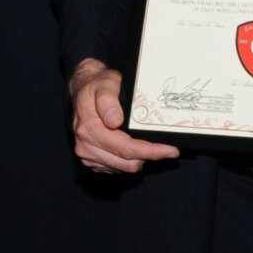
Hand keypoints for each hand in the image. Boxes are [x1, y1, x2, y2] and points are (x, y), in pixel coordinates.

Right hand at [70, 57, 178, 172]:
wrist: (83, 90)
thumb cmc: (97, 85)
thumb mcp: (105, 84)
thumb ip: (108, 100)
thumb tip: (115, 120)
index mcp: (89, 129)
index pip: (125, 148)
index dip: (150, 152)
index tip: (170, 150)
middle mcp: (86, 146)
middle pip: (126, 163)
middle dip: (150, 157)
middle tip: (168, 148)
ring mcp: (87, 156)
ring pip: (123, 168)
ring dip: (140, 159)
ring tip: (151, 146)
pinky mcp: (91, 161)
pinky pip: (117, 168)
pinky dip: (129, 161)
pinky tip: (136, 148)